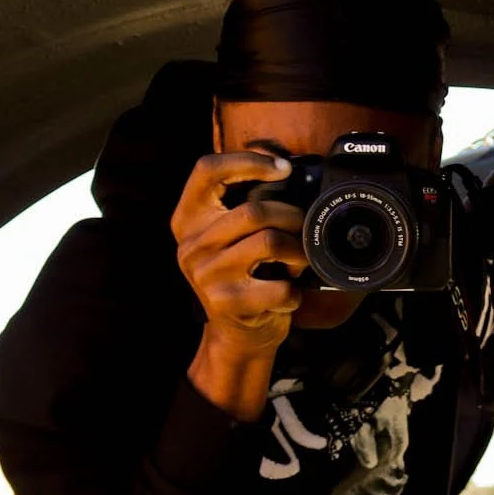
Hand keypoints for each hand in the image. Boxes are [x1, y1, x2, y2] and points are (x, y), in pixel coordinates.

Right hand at [172, 151, 302, 417]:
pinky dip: (295, 291)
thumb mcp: (232, 237)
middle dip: (292, 217)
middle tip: (305, 229)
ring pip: (271, 243)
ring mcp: (206, 274)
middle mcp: (191, 244)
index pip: (207, 170)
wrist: (237, 334)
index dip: (247, 160)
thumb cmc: (244, 277)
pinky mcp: (226, 302)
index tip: (283, 168)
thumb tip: (283, 163)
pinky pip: (279, 285)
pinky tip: (288, 295)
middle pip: (253, 210)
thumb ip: (245, 203)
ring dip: (299, 253)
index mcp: (188, 219)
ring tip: (299, 262)